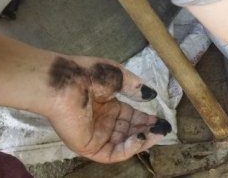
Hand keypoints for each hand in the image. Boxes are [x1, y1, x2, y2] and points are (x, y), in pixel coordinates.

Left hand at [44, 56, 169, 162]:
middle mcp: (102, 121)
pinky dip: (130, 148)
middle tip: (164, 127)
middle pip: (129, 131)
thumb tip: (151, 95)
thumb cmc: (87, 75)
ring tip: (157, 132)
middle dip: (147, 129)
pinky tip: (142, 136)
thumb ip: (135, 88)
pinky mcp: (88, 146)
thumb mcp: (118, 77)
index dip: (146, 119)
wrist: (63, 82)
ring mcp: (95, 135)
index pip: (130, 117)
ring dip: (142, 140)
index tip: (162, 118)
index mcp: (107, 105)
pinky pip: (112, 153)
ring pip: (123, 144)